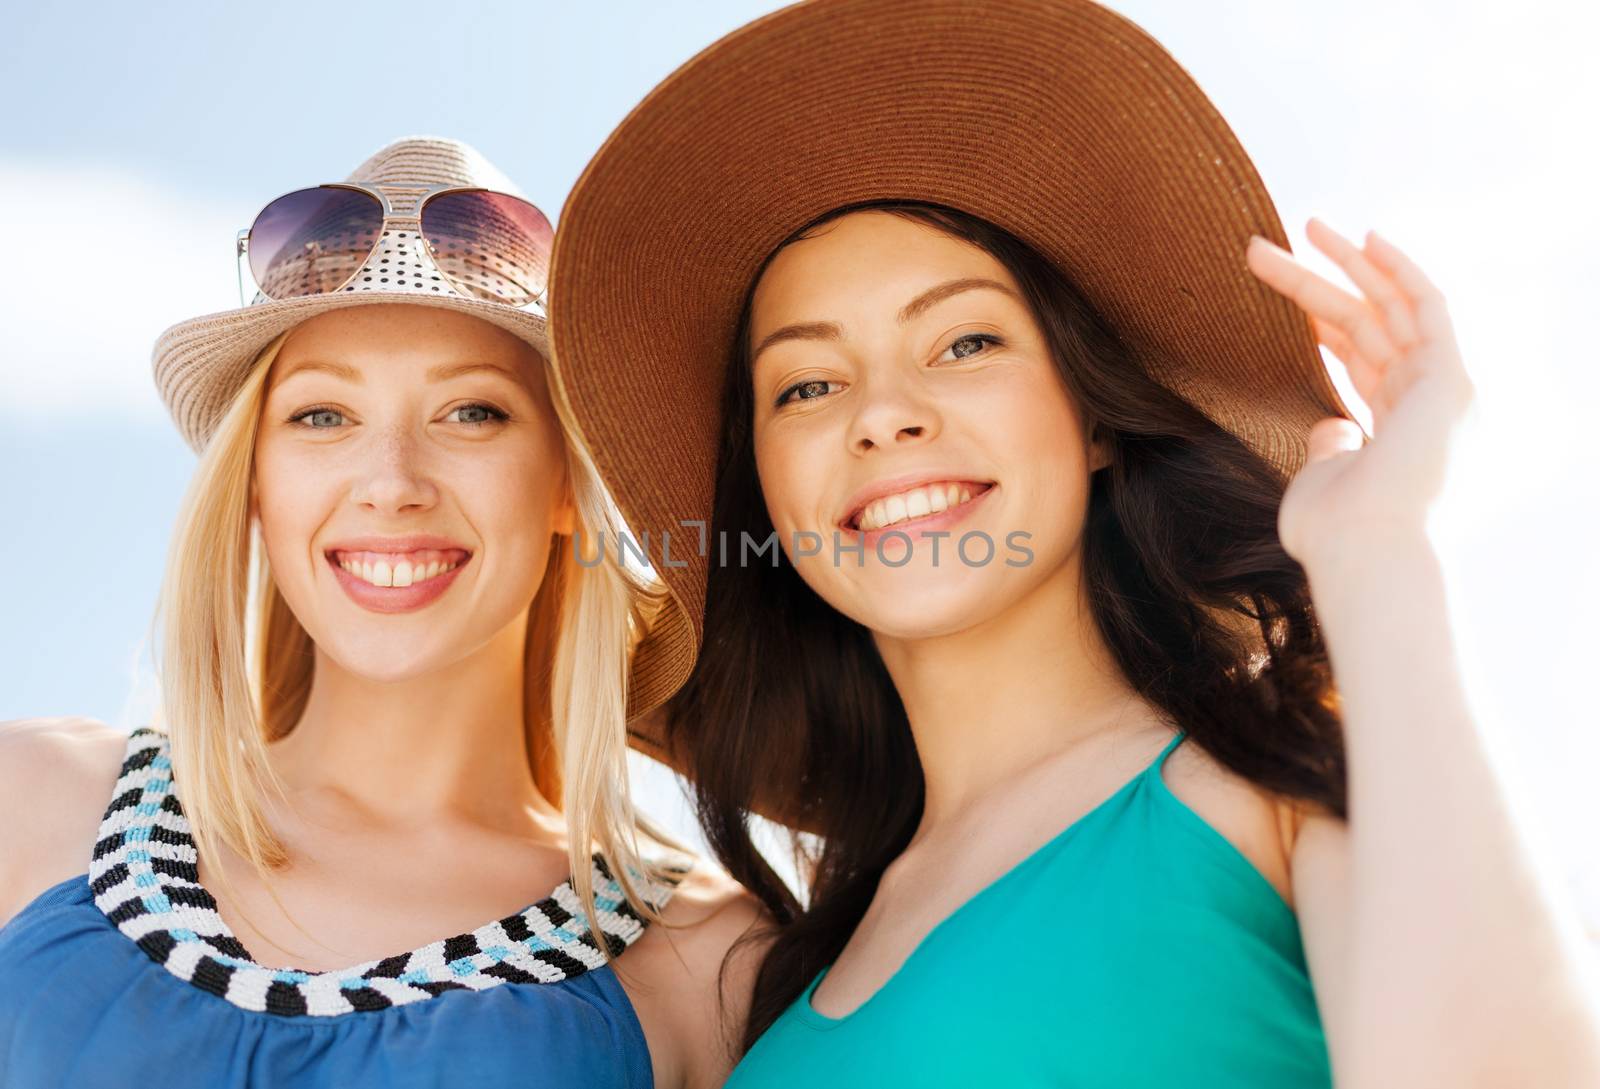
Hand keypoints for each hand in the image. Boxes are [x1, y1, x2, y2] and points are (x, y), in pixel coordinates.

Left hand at [1245, 220, 1474, 570]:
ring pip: (1390, 306)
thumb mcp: (1323, 479)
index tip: (1280, 284)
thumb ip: (1330, 446)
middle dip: (1321, 280)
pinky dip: (1401, 269)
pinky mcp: (1452, 377)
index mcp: (1396, 428)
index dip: (1320, 315)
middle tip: (1274, 244)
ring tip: (1304, 225)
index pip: (1359, 354)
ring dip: (1349, 263)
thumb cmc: (1335, 533)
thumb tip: (1330, 423)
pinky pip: (1430, 306)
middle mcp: (1426, 403)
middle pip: (1368, 322)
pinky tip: (1366, 238)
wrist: (1365, 552)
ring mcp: (1444, 389)